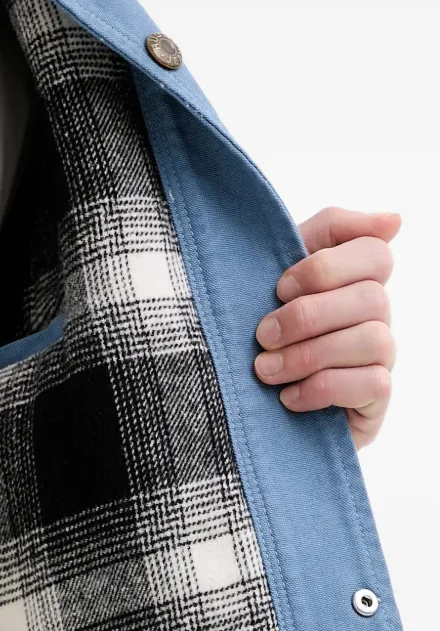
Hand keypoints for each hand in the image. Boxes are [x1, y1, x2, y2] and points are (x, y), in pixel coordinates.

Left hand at [253, 207, 400, 448]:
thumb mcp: (275, 276)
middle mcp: (374, 317)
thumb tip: (394, 221)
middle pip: (372, 297)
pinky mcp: (375, 400)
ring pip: (373, 339)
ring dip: (310, 355)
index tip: (279, 288)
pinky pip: (373, 383)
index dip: (326, 267)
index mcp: (352, 282)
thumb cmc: (260, 338)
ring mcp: (380, 359)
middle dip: (308, 316)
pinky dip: (323, 388)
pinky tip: (289, 398)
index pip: (375, 252)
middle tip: (263, 336)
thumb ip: (329, 233)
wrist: (237, 409)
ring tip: (266, 371)